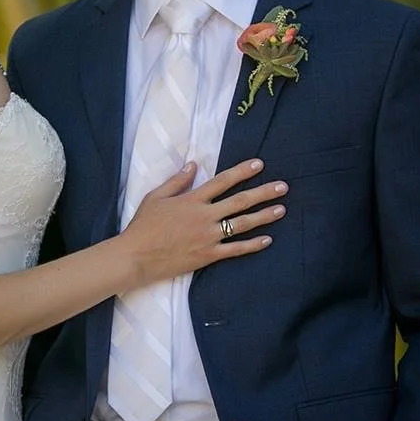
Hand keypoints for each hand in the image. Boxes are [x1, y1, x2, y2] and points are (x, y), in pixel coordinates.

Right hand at [119, 158, 286, 287]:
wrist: (137, 256)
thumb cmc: (143, 226)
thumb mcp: (156, 197)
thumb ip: (177, 180)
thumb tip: (194, 164)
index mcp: (192, 199)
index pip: (222, 181)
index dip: (242, 171)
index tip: (259, 164)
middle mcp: (204, 216)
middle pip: (240, 201)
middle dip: (263, 192)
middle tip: (283, 187)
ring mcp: (208, 237)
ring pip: (242, 224)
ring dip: (264, 216)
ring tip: (281, 209)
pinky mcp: (208, 255)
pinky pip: (235, 249)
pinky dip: (252, 245)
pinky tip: (267, 239)